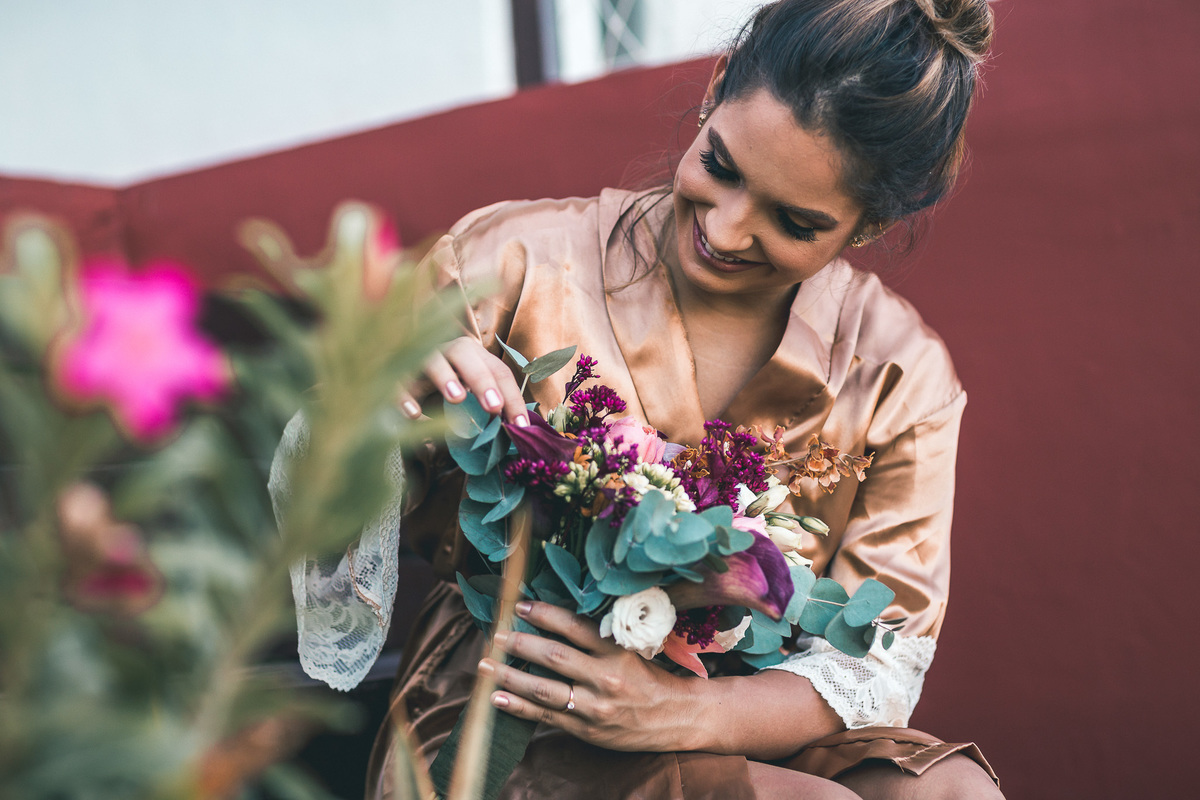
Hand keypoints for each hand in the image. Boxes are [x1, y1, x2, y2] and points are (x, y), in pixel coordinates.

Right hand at [397, 335, 527, 425]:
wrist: (403, 379)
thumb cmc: (446, 390)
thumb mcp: (470, 396)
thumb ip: (491, 407)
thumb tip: (518, 430)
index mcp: (472, 355)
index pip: (498, 371)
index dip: (512, 397)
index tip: (520, 426)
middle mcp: (446, 351)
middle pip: (465, 354)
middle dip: (482, 380)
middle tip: (494, 407)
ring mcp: (419, 359)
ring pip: (432, 360)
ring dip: (445, 377)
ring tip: (457, 398)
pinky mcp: (395, 374)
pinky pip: (398, 382)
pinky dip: (404, 396)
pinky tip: (414, 414)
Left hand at [478, 601, 702, 752]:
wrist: (678, 717)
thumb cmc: (651, 678)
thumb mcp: (632, 649)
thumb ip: (599, 637)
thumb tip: (556, 618)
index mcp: (617, 651)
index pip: (575, 627)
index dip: (545, 614)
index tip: (520, 605)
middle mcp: (605, 677)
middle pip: (553, 656)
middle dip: (520, 643)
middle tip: (496, 634)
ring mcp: (595, 706)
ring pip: (543, 688)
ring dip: (509, 675)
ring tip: (484, 665)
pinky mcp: (587, 729)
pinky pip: (546, 716)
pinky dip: (517, 706)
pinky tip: (496, 697)